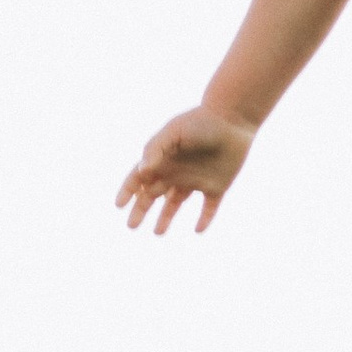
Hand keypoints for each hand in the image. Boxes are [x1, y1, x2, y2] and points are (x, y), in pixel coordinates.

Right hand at [117, 107, 253, 235]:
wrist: (233, 119)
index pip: (139, 178)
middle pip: (153, 194)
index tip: (119, 205)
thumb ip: (156, 150)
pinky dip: (204, 219)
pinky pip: (209, 207)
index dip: (128, 191)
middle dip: (141, 209)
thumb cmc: (200, 122)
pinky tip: (198, 230)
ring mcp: (196, 179)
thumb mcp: (174, 132)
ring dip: (166, 218)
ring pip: (176, 203)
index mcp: (163, 159)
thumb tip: (141, 172)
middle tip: (132, 225)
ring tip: (158, 233)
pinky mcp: (216, 186)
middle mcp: (176, 171)